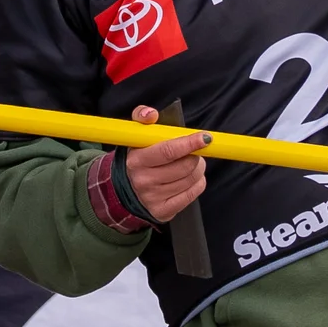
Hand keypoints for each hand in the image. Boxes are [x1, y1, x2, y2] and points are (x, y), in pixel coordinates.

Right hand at [124, 105, 209, 219]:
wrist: (122, 191)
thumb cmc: (137, 158)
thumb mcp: (135, 136)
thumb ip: (142, 117)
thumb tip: (151, 114)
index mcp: (136, 160)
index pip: (168, 151)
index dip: (190, 143)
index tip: (205, 138)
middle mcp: (143, 181)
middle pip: (185, 166)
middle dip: (196, 156)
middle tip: (195, 152)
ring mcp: (153, 199)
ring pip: (191, 179)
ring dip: (198, 168)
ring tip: (191, 163)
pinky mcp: (163, 212)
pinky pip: (192, 194)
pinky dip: (197, 183)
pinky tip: (190, 178)